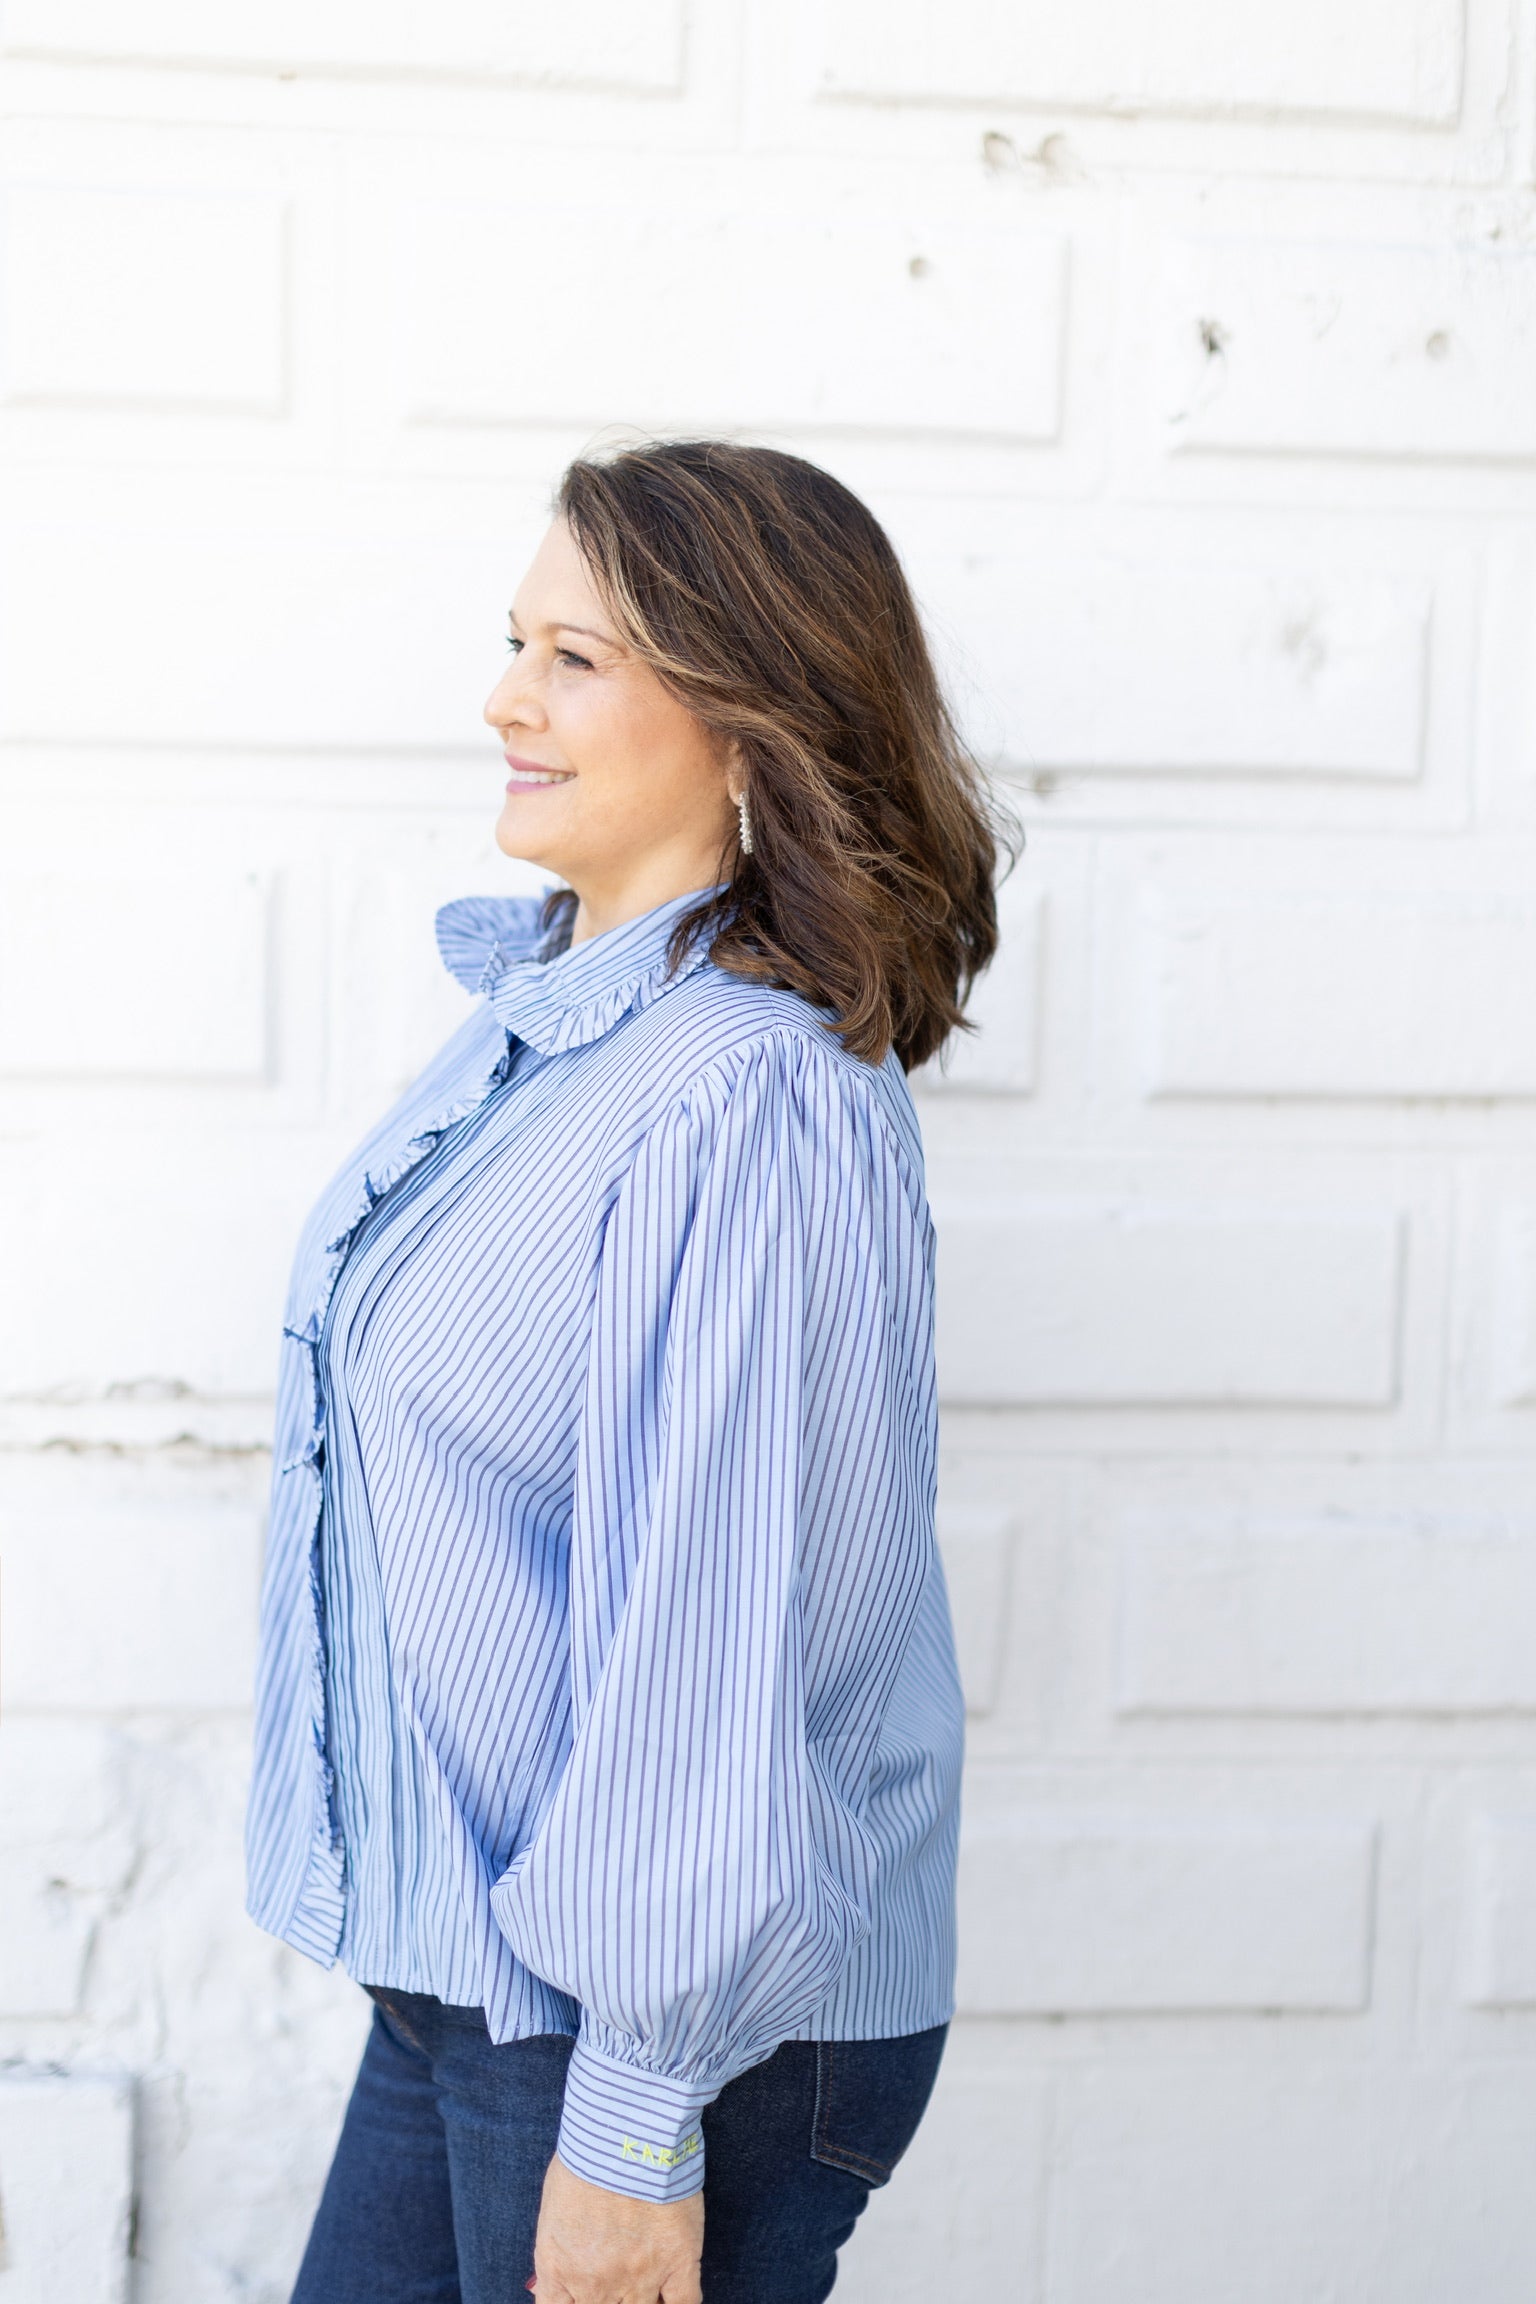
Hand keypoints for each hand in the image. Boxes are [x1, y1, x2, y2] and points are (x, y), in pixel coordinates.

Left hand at [531, 2152, 702, 2303]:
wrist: (625, 2128)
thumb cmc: (586, 2153)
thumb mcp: (554, 2205)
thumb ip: (559, 2250)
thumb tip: (559, 2274)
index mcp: (560, 2270)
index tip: (583, 2294)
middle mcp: (597, 2284)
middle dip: (607, 2299)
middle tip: (615, 2276)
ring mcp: (640, 2277)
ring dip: (641, 2302)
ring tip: (643, 2281)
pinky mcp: (679, 2261)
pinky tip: (671, 2293)